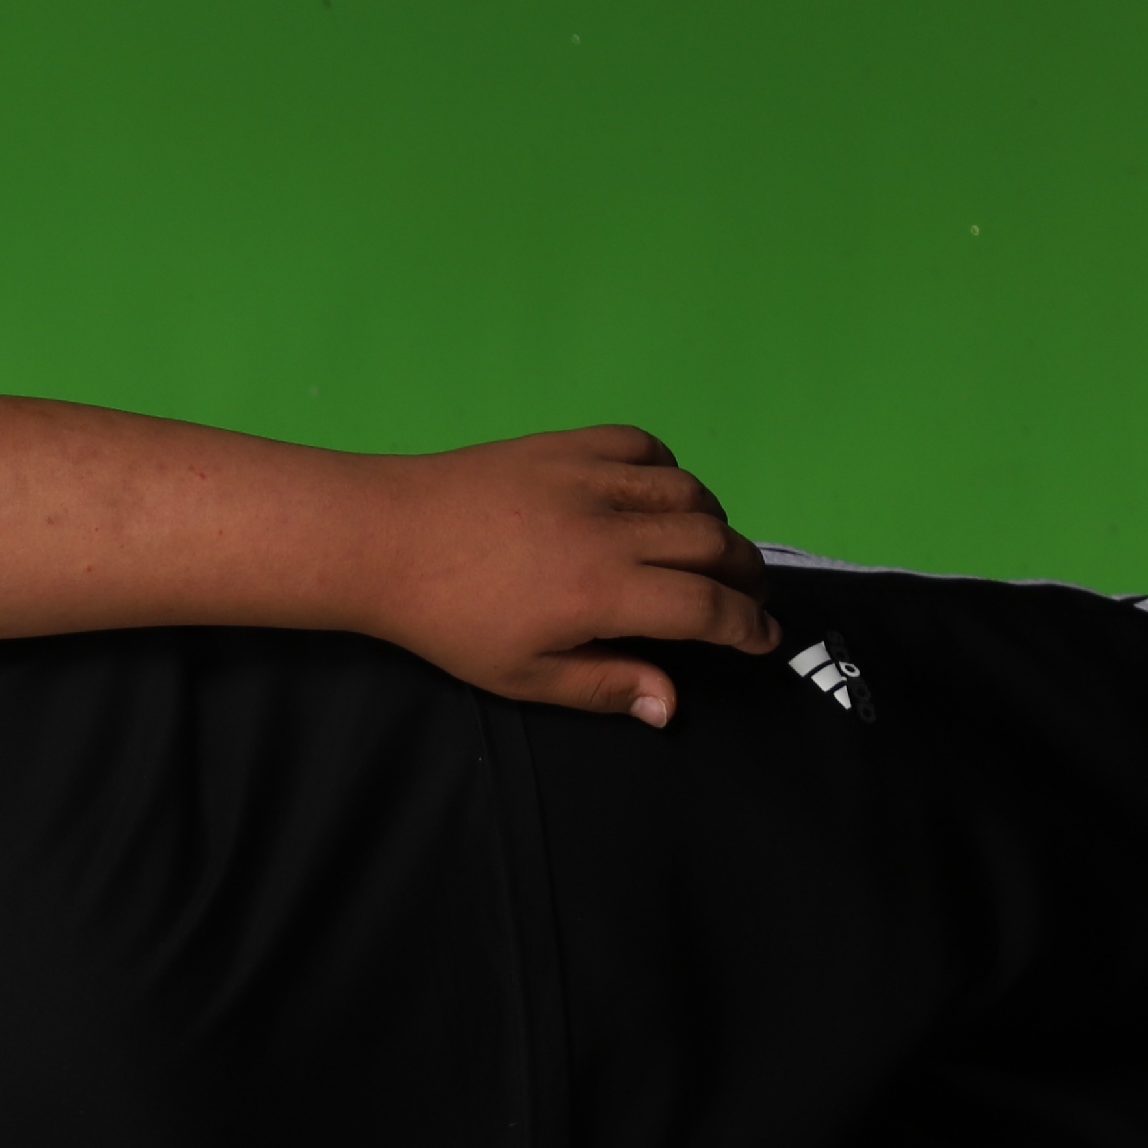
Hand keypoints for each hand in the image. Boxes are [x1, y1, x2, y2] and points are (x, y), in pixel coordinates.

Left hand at [352, 428, 780, 726]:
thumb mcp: (521, 675)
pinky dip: (668, 470)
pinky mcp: (565, 444)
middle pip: (714, 543)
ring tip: (712, 552)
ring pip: (689, 491)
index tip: (764, 639)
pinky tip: (660, 496)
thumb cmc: (446, 621)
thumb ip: (603, 685)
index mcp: (601, 592)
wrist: (383, 539)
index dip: (748, 626)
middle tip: (748, 598)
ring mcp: (589, 476)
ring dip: (715, 523)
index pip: (706, 607)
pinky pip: (643, 446)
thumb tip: (671, 703)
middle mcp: (609, 528)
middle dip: (746, 575)